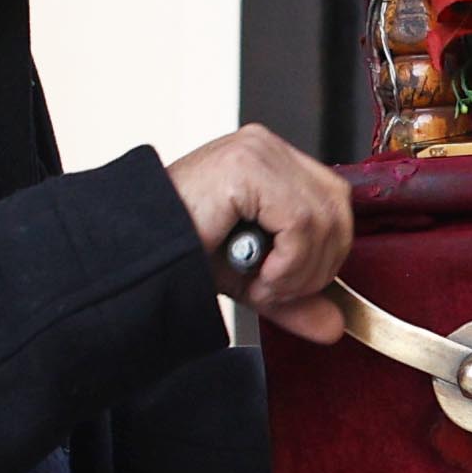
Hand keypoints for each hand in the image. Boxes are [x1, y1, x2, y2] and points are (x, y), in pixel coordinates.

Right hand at [167, 127, 352, 343]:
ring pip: (324, 218)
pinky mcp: (247, 166)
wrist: (135, 253)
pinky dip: (289, 262)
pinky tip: (258, 274)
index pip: (333, 201)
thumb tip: (335, 326)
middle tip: (276, 289)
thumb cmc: (182, 254)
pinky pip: (301, 222)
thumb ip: (296, 297)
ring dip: (300, 270)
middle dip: (318, 264)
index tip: (291, 285)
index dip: (326, 251)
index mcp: (269, 161)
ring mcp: (256, 151)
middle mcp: (265, 147)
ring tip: (262, 284)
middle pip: (336, 208)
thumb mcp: (252, 279)